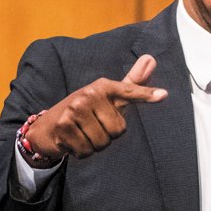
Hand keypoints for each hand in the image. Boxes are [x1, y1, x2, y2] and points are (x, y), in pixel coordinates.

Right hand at [24, 55, 167, 160]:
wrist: (47, 127)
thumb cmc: (86, 111)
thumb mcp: (110, 97)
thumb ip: (133, 83)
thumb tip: (151, 58)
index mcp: (103, 87)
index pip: (128, 92)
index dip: (146, 95)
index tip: (164, 95)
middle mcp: (88, 94)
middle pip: (118, 131)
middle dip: (107, 135)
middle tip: (92, 126)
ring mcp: (74, 109)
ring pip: (103, 142)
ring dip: (94, 145)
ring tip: (82, 133)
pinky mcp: (62, 126)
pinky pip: (87, 151)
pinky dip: (81, 152)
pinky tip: (72, 140)